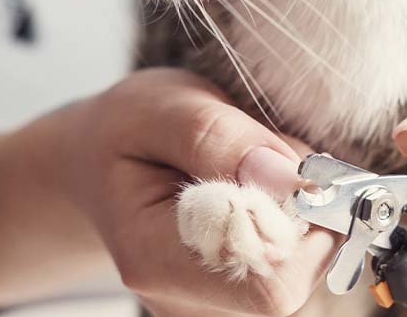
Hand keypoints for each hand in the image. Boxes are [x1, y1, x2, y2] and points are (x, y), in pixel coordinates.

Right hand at [52, 69, 335, 316]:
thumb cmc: (128, 132)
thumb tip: (290, 178)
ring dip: (303, 210)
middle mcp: (184, 300)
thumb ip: (220, 138)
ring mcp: (212, 305)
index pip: (269, 283)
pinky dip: (299, 219)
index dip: (303, 225)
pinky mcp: (237, 295)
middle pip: (295, 276)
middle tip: (270, 157)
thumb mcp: (160, 108)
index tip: (290, 165)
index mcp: (154, 259)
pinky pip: (301, 259)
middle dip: (306, 210)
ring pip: (304, 265)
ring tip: (254, 170)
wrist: (100, 161)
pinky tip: (259, 191)